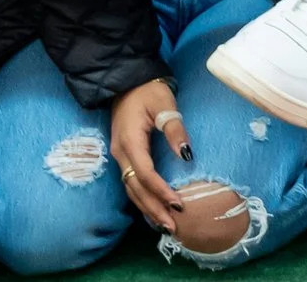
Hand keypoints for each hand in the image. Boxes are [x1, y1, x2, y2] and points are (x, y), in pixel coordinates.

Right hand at [109, 78, 189, 233]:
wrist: (126, 80)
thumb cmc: (148, 90)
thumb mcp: (164, 104)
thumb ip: (175, 129)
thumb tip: (187, 155)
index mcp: (130, 142)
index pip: (146, 175)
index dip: (161, 192)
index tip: (179, 204)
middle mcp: (121, 153)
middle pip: (136, 189)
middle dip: (153, 209)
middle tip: (172, 227)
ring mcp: (119, 155)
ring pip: (131, 189)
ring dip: (147, 208)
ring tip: (165, 224)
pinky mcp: (123, 155)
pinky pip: (131, 182)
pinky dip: (142, 198)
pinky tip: (153, 208)